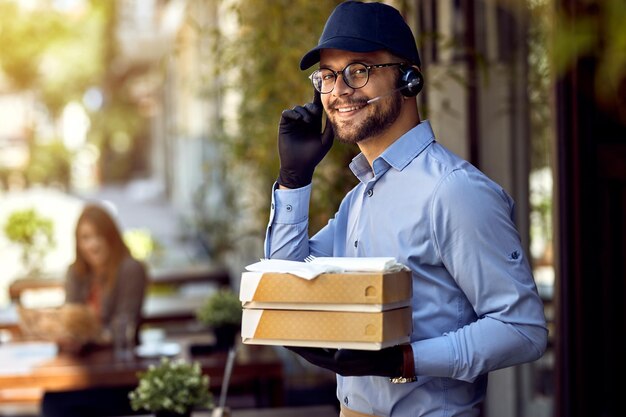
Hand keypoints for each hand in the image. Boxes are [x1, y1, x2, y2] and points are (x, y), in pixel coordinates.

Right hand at [277, 91, 333, 188]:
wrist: (299, 166)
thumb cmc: (314, 156)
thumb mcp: (326, 140)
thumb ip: (330, 126)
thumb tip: (334, 111)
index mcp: (314, 124)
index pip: (317, 107)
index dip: (318, 96)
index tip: (320, 84)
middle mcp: (304, 121)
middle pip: (308, 106)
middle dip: (312, 107)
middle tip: (314, 114)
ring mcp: (294, 123)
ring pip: (298, 108)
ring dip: (303, 112)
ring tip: (306, 122)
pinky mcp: (285, 125)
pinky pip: (287, 113)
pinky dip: (293, 113)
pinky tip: (298, 119)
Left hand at [286, 345, 407, 376]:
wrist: (394, 360)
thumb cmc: (380, 352)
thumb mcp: (364, 349)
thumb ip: (349, 350)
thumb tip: (336, 350)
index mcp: (340, 364)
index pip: (314, 357)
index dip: (299, 350)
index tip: (286, 342)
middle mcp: (339, 365)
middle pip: (314, 355)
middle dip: (300, 347)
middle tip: (286, 336)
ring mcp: (343, 363)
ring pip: (321, 354)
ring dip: (310, 345)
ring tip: (298, 334)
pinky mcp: (347, 360)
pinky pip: (330, 352)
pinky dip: (322, 345)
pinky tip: (318, 336)